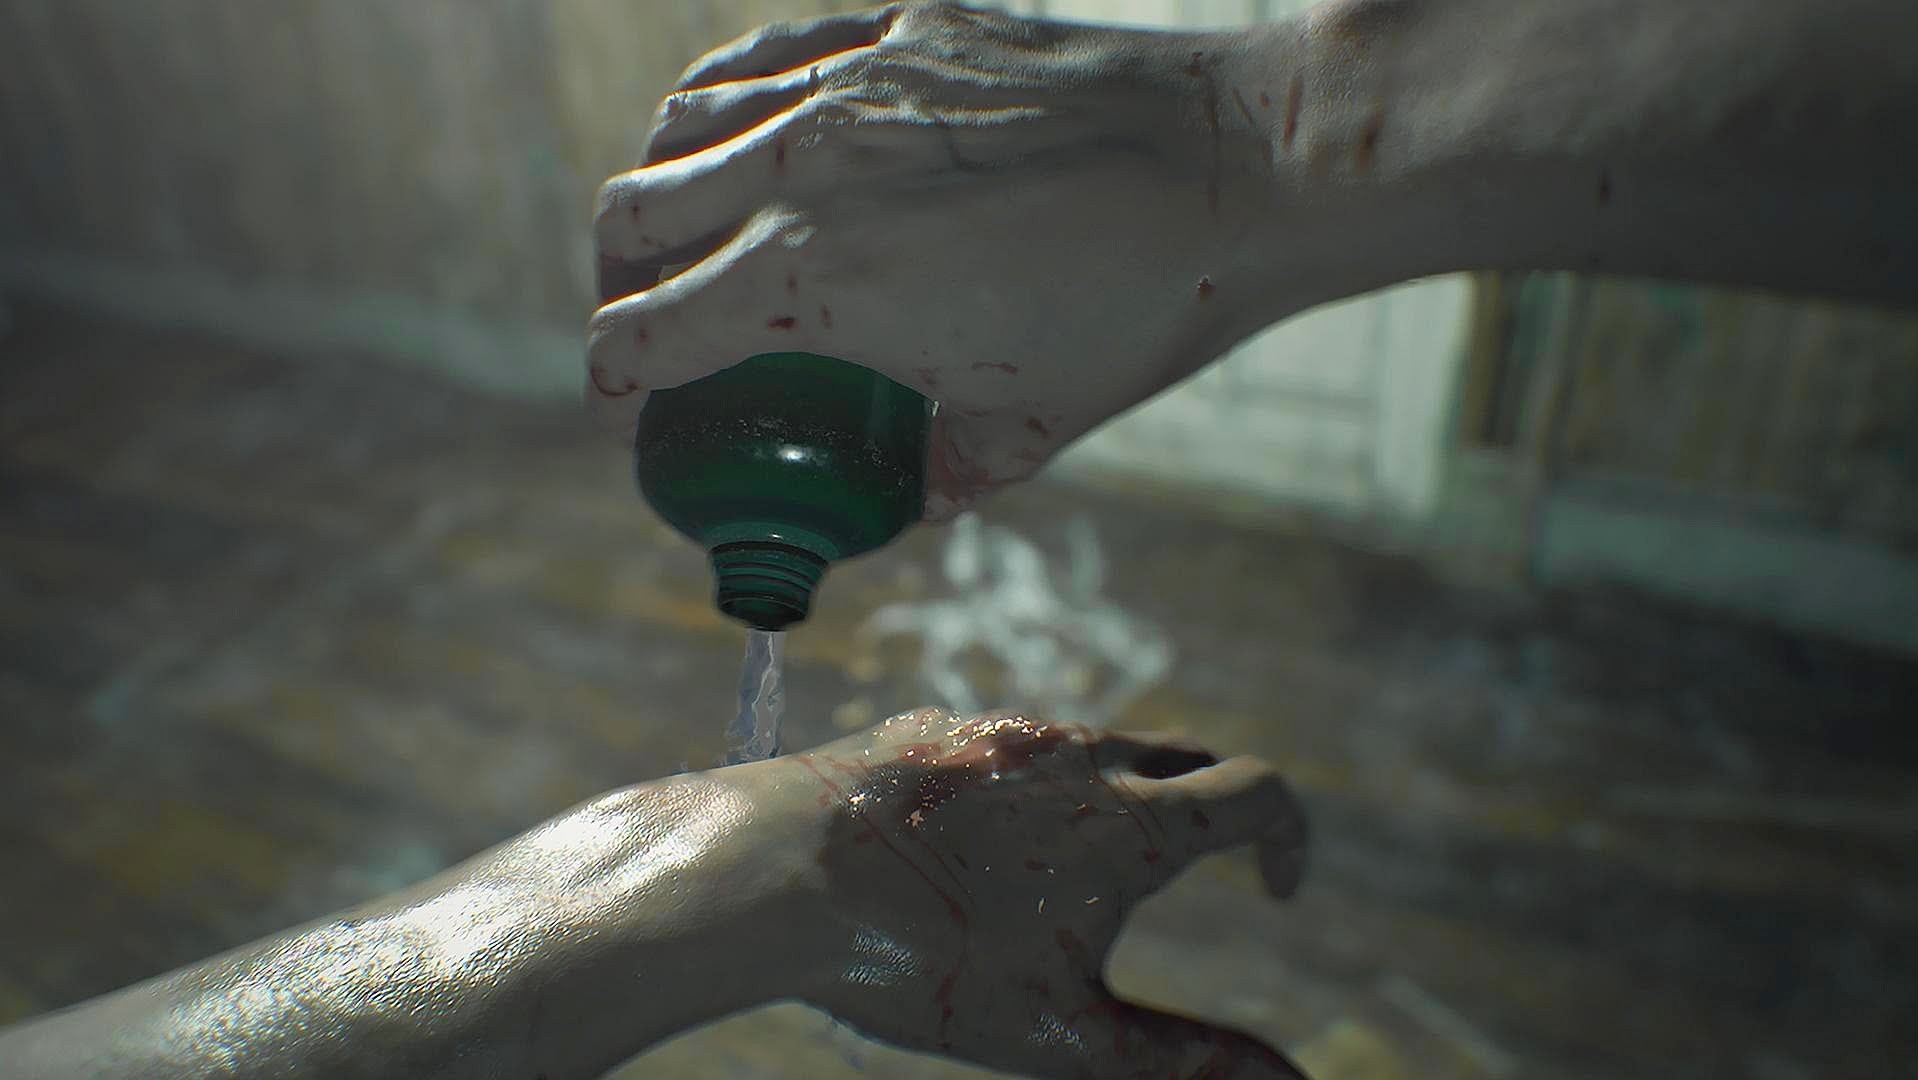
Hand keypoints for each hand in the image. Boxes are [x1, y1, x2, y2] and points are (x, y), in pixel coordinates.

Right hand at [588, 3, 1299, 518]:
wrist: (1237, 167)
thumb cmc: (1139, 304)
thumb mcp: (1029, 425)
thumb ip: (943, 472)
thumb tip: (907, 496)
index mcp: (819, 284)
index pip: (650, 334)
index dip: (614, 382)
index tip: (621, 405)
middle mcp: (805, 172)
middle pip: (634, 218)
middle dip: (613, 282)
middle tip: (641, 316)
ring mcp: (847, 85)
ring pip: (681, 122)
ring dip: (653, 184)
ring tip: (676, 221)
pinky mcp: (897, 27)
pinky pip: (763, 52)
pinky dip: (723, 99)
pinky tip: (742, 125)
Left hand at [777, 708, 1309, 1078]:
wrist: (772, 876)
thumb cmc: (921, 963)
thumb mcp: (1064, 1036)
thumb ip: (1183, 1061)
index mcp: (1131, 821)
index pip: (1259, 791)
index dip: (1289, 838)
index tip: (1274, 889)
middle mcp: (1080, 754)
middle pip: (1187, 758)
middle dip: (1213, 812)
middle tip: (1199, 875)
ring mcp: (1005, 731)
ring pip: (1094, 751)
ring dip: (1116, 799)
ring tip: (1068, 879)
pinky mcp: (937, 726)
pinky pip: (1014, 749)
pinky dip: (1034, 790)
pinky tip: (977, 854)